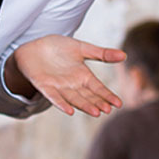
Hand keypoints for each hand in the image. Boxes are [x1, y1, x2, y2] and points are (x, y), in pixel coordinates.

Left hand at [7, 35, 125, 116]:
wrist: (33, 46)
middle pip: (87, 96)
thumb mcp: (81, 48)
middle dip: (97, 103)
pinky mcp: (44, 86)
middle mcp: (72, 84)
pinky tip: (69, 111)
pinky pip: (53, 96)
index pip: (98, 88)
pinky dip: (61, 103)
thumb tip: (124, 55)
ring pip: (73, 98)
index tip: (119, 104)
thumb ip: (101, 54)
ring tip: (95, 112)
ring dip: (83, 105)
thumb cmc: (57, 47)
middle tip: (107, 110)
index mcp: (83, 76)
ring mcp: (58, 86)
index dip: (107, 95)